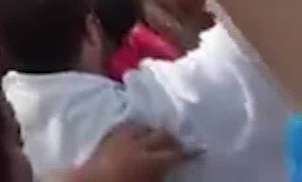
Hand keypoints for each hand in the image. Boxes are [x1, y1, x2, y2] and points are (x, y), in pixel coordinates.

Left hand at [72, 124, 186, 181]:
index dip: (187, 153)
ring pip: (141, 126)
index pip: (175, 153)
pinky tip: (135, 133)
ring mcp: (120, 139)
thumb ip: (161, 176)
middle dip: (171, 139)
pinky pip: (123, 127)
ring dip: (151, 131)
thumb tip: (171, 171)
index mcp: (151, 161)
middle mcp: (137, 145)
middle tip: (177, 145)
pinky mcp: (105, 138)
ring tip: (156, 137)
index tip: (195, 152)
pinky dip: (133, 129)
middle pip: (161, 134)